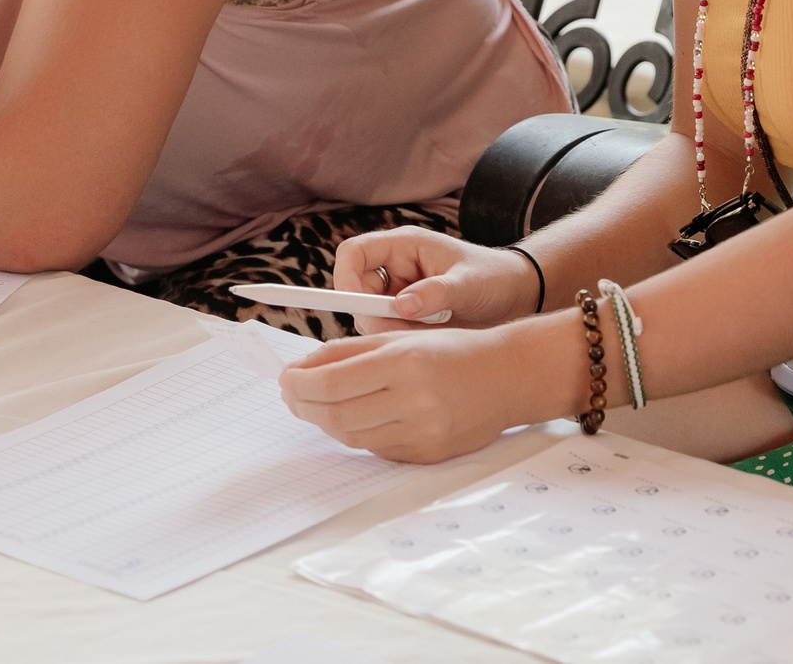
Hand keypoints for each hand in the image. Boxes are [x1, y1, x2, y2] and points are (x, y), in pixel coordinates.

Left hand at [279, 326, 530, 462]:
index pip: (332, 382)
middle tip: (291, 394)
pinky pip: (376, 449)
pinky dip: (355, 433)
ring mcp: (422, 434)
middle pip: (336, 415)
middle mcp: (414, 401)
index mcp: (404, 363)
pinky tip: (350, 417)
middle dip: (304, 405)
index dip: (299, 384)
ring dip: (324, 421)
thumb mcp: (400, 337)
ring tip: (314, 404)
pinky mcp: (428, 456)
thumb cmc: (452, 349)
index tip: (285, 377)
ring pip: (352, 436)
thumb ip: (348, 352)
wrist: (508, 378)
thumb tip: (301, 369)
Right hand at [332, 229, 542, 332]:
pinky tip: (428, 342)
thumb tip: (401, 307)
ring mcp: (399, 293)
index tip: (358, 308)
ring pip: (370, 316)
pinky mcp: (407, 317)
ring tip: (426, 335)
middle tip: (401, 332)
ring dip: (388, 331)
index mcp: (404, 246)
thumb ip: (436, 293)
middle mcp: (395, 268)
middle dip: (371, 314)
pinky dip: (400, 341)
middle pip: (356, 290)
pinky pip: (388, 332)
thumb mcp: (468, 283)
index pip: (353, 253)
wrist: (517, 297)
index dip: (345, 278)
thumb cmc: (495, 278)